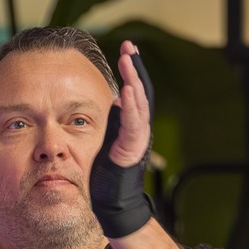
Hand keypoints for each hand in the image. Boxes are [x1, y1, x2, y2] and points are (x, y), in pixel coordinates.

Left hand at [109, 39, 152, 166]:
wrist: (113, 203)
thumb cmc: (107, 174)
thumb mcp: (107, 138)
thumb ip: (114, 119)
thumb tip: (115, 99)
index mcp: (132, 123)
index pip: (135, 91)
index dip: (133, 70)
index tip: (127, 49)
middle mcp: (139, 127)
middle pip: (142, 91)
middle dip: (136, 67)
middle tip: (129, 45)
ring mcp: (138, 137)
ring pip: (140, 103)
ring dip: (134, 79)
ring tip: (127, 59)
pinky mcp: (133, 148)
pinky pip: (134, 123)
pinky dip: (131, 106)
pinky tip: (128, 90)